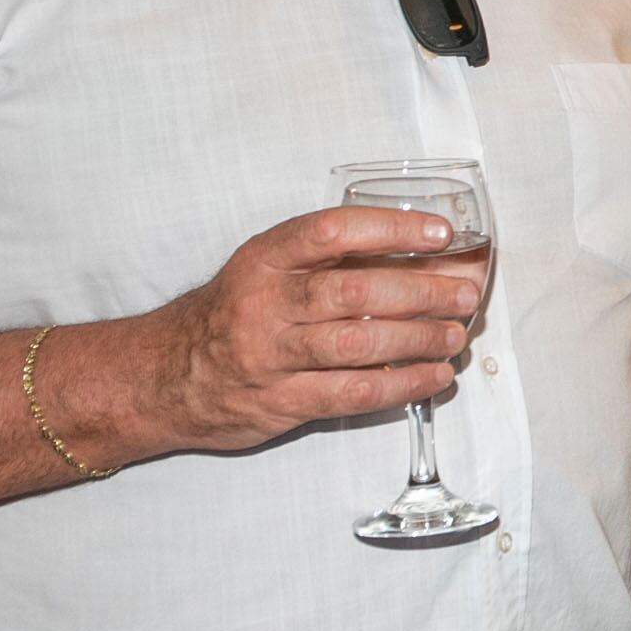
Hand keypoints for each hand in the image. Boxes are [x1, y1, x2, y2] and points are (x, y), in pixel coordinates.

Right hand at [134, 207, 480, 453]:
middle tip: (466, 294)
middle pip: (356, 293)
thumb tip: (418, 257)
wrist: (164, 376)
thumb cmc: (232, 315)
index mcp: (265, 260)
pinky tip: (433, 376)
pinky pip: (355, 394)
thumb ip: (326, 262)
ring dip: (420, 340)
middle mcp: (266, 304)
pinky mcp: (282, 402)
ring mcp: (271, 356)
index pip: (333, 231)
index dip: (392, 229)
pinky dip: (404, 386)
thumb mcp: (264, 271)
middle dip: (423, 293)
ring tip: (456, 336)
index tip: (441, 233)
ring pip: (360, 345)